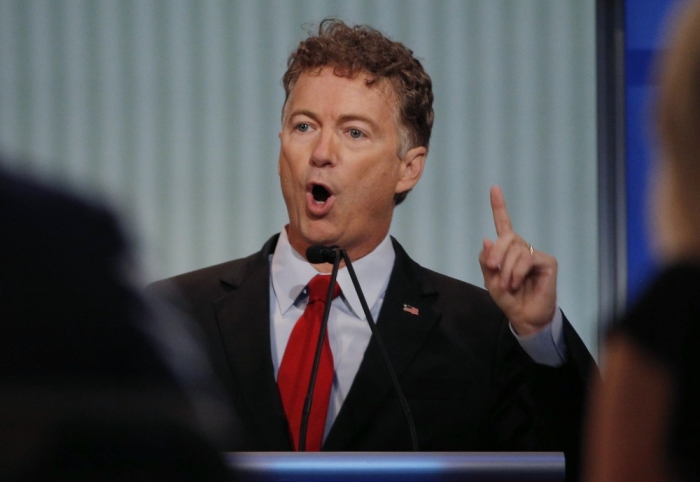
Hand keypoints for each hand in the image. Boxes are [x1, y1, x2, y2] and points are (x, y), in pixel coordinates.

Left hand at [479, 186, 557, 335]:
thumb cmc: (509, 298)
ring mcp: (535, 254)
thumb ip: (486, 262)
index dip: (499, 206)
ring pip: (516, 249)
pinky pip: (527, 258)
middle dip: (497, 252)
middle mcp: (522, 248)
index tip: (494, 188)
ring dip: (507, 269)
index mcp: (508, 250)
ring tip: (508, 284)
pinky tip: (516, 282)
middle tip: (492, 268)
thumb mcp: (491, 281)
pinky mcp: (547, 262)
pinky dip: (517, 271)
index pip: (504, 224)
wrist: (525, 317)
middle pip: (507, 236)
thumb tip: (486, 239)